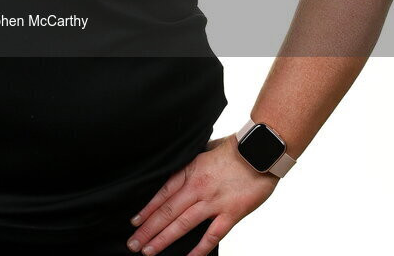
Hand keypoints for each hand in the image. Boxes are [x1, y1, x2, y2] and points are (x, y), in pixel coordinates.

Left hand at [125, 136, 278, 254]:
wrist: (260, 151)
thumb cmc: (235, 149)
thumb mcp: (205, 150)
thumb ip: (192, 164)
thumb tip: (181, 169)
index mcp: (190, 171)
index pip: (162, 194)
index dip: (147, 209)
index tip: (134, 222)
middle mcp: (197, 188)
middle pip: (167, 212)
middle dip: (148, 230)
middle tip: (133, 244)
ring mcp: (213, 202)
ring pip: (182, 225)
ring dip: (163, 239)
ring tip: (148, 251)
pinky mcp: (231, 213)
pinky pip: (212, 235)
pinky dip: (199, 249)